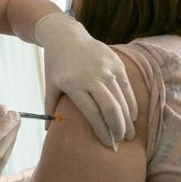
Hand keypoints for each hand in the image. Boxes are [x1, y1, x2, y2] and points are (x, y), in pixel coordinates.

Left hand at [35, 13, 136, 148]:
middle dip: (118, 129)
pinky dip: (131, 104)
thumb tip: (48, 131)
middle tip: (121, 142)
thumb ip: (50, 108)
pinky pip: (127, 87)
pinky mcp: (116, 62)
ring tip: (129, 134)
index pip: (92, 114)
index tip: (108, 145)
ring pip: (122, 99)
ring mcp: (106, 68)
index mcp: (73, 84)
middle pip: (111, 108)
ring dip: (127, 120)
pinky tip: (132, 116)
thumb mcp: (50, 85)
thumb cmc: (56, 65)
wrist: (65, 36)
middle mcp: (91, 76)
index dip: (102, 132)